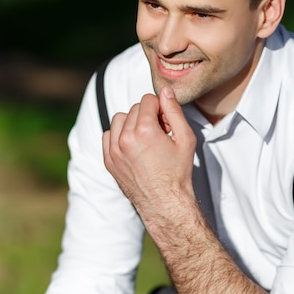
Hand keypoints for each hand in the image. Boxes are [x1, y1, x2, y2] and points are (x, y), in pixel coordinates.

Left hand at [102, 86, 195, 218]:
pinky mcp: (109, 160)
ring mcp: (114, 150)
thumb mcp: (185, 138)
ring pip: (119, 119)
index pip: (147, 100)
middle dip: (147, 116)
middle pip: (134, 108)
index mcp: (144, 131)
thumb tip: (165, 91)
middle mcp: (125, 138)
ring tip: (145, 138)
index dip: (160, 108)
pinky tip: (133, 146)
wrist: (165, 203)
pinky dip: (119, 135)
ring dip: (131, 123)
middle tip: (159, 133)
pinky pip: (108, 135)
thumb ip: (174, 111)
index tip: (166, 123)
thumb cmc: (178, 172)